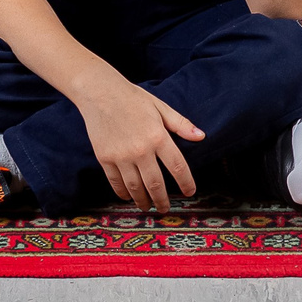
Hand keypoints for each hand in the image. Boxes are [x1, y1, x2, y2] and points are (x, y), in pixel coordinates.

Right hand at [75, 80, 203, 208]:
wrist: (100, 93)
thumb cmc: (133, 98)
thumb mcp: (161, 107)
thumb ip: (181, 125)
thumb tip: (201, 137)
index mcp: (158, 136)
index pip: (177, 166)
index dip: (186, 183)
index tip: (190, 193)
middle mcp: (140, 150)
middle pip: (156, 184)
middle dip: (163, 200)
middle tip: (166, 209)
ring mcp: (121, 156)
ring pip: (135, 188)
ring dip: (143, 201)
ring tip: (148, 207)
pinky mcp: (105, 158)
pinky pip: (116, 183)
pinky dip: (123, 193)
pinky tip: (128, 197)